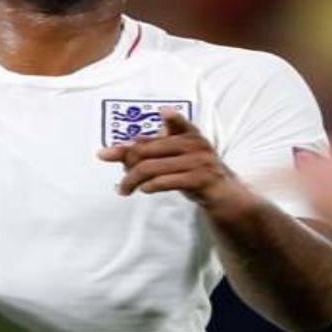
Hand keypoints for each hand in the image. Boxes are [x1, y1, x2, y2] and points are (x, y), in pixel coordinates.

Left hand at [97, 108, 241, 207]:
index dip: (129, 143)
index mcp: (188, 133)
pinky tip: (143, 190)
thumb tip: (131, 140)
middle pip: (146, 150)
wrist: (228, 197)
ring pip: (152, 167)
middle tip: (118, 182)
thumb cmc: (198, 174)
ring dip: (133, 180)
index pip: (154, 133)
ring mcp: (199, 161)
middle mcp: (194, 143)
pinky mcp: (202, 179)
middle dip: (126, 164)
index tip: (103, 153)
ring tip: (124, 190)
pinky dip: (151, 185)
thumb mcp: (179, 157)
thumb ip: (158, 147)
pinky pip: (167, 181)